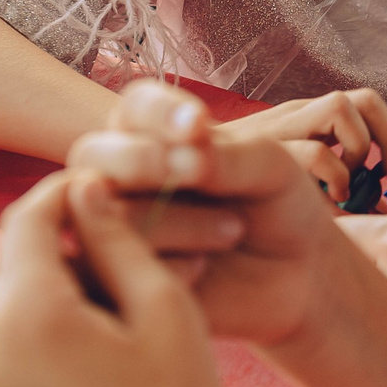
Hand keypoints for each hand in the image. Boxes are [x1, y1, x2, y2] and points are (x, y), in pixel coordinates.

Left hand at [0, 170, 244, 386]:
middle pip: (17, 260)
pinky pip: (9, 349)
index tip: (118, 190)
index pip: (30, 215)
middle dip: (68, 245)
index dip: (73, 191)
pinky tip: (104, 359)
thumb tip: (84, 185)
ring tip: (126, 312)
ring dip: (59, 290)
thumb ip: (117, 238)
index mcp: (23, 312)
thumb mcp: (164, 308)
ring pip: (13, 303)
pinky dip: (47, 335)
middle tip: (136, 255)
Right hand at [62, 81, 346, 347]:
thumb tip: (186, 159)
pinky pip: (109, 269)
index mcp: (154, 133)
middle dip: (141, 160)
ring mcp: (111, 227)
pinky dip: (163, 265)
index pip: (134, 107)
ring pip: (104, 213)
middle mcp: (122, 175)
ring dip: (172, 219)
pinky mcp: (113, 279)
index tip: (200, 126)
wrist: (295, 273)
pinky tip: (202, 269)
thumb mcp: (270, 169)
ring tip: (232, 230)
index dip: (158, 113)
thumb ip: (228, 156)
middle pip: (91, 154)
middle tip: (198, 172)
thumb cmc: (278, 206)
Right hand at [216, 87, 386, 197]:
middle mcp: (297, 114)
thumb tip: (379, 212)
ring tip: (349, 187)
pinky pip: (314, 150)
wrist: (171, 175)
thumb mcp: (292, 185)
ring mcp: (279, 124)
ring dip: (358, 150)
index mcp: (308, 120)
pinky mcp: (262, 145)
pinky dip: (334, 175)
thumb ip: (334, 190)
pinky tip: (329, 203)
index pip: (366, 107)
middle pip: (363, 100)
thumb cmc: (235, 193)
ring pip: (341, 109)